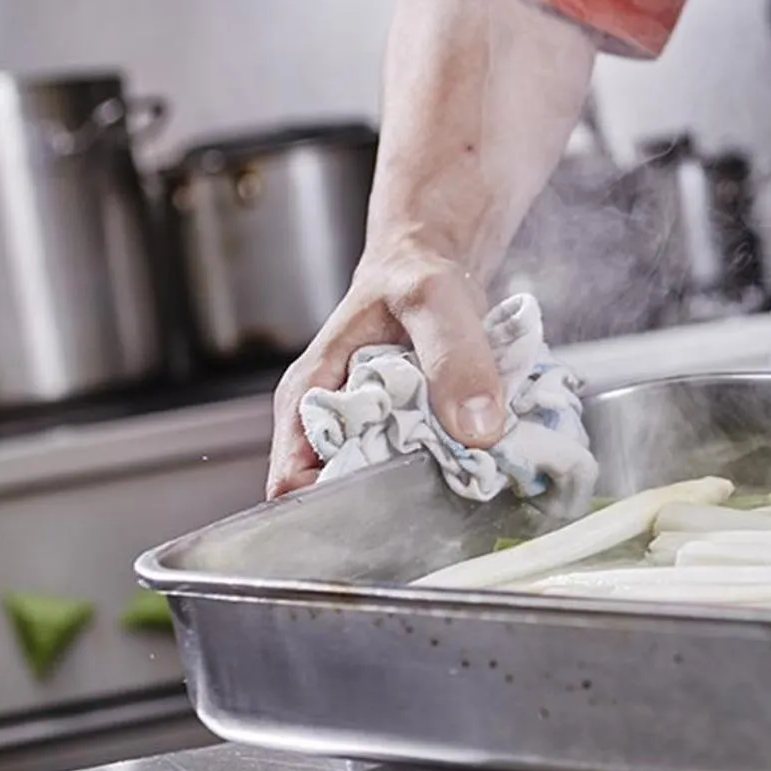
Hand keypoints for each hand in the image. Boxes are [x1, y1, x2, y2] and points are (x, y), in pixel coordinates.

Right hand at [266, 249, 505, 498]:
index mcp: (307, 395)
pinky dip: (443, 470)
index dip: (332, 503)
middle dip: (385, 506)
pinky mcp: (402, 434)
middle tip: (439, 498)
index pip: (292, 480)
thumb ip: (454, 357)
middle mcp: (328, 422)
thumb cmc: (412, 276)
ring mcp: (365, 431)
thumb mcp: (434, 301)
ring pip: (382, 486)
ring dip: (421, 490)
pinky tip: (472, 465)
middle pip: (340, 493)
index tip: (389, 504)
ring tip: (461, 482)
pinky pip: (415, 468)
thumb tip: (478, 430)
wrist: (432, 265)